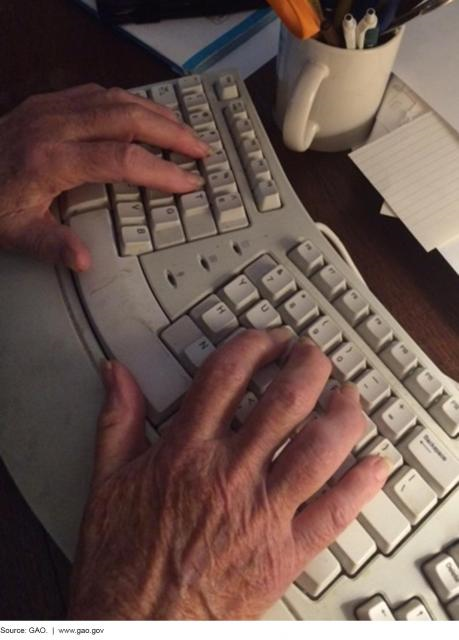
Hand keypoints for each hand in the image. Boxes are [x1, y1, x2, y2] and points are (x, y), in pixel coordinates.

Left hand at [0, 84, 208, 270]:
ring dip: (156, 113)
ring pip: (117, 98)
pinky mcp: (49, 102)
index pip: (121, 159)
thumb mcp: (15, 232)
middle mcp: (54, 125)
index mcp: (50, 160)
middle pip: (127, 118)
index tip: (188, 182)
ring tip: (184, 130)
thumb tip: (84, 261)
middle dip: (171, 132)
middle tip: (201, 149)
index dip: (160, 170)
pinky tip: (146, 115)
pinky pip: (99, 92)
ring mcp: (52, 108)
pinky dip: (131, 102)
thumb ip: (51, 245)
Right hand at [69, 329, 388, 619]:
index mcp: (186, 453)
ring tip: (346, 397)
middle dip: (308, 365)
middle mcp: (229, 475)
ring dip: (342, 414)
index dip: (254, 344)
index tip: (266, 340)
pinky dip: (362, 484)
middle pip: (286, 401)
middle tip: (313, 356)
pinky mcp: (285, 552)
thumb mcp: (107, 481)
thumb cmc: (122, 562)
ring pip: (321, 448)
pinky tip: (374, 464)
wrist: (136, 626)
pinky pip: (336, 512)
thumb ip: (118, 420)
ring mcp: (263, 513)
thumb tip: (116, 375)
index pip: (228, 375)